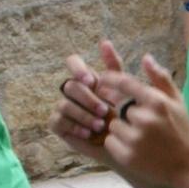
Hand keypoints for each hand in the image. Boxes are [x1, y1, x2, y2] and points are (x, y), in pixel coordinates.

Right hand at [52, 41, 128, 160]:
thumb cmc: (132, 118)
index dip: (78, 69)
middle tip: (105, 111)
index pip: (73, 62)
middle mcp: (75, 92)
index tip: (91, 81)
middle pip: (70, 85)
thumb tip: (105, 42)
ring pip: (63, 104)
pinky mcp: (60, 126)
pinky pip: (56, 121)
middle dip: (86, 98)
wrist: (129, 146)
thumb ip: (117, 69)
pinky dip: (72, 126)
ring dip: (82, 115)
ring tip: (100, 126)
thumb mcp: (131, 92)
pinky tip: (88, 133)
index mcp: (89, 80)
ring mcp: (66, 108)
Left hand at [98, 55, 188, 184]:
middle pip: (118, 107)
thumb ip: (160, 78)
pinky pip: (110, 142)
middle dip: (125, 113)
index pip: (125, 83)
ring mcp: (135, 139)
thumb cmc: (182, 131)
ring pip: (112, 125)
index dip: (110, 80)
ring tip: (140, 138)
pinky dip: (118, 145)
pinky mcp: (127, 156)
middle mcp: (145, 119)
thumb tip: (146, 57)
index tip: (102, 80)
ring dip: (121, 130)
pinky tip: (136, 149)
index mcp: (157, 102)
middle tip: (141, 124)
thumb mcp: (177, 101)